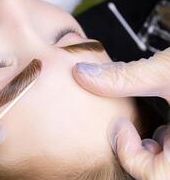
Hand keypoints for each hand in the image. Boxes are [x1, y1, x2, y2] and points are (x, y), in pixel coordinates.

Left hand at [72, 47, 169, 178]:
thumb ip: (125, 76)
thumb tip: (82, 75)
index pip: (156, 176)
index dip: (130, 154)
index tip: (121, 126)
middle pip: (162, 173)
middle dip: (143, 155)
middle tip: (131, 131)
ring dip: (159, 150)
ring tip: (153, 129)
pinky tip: (168, 126)